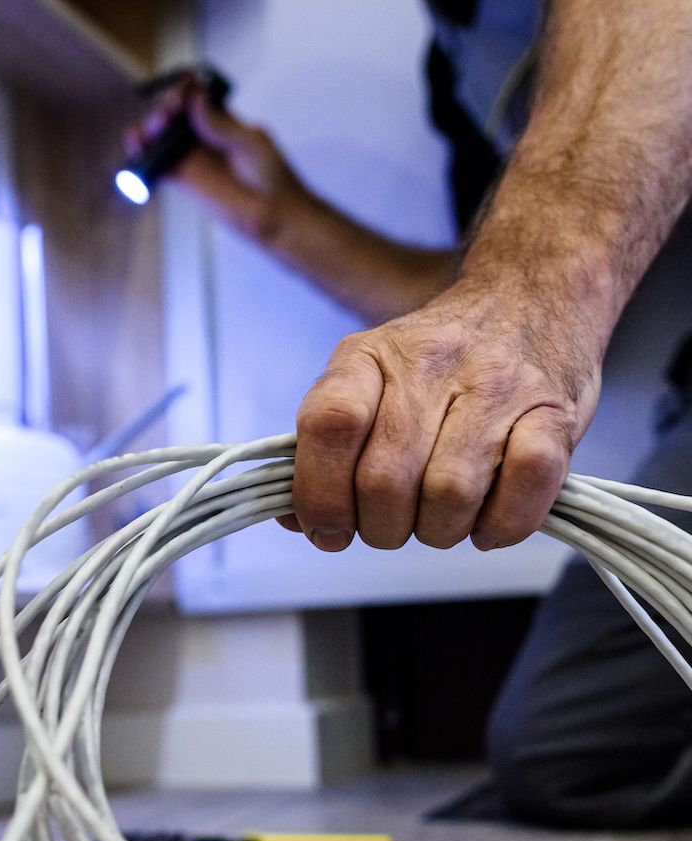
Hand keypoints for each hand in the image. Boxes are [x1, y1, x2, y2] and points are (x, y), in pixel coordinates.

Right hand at [124, 83, 311, 243]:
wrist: (273, 213)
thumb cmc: (270, 176)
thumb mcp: (248, 141)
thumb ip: (219, 124)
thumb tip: (196, 99)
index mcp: (221, 120)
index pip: (195, 98)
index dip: (184, 90)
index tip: (183, 89)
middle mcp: (203, 138)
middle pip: (173, 115)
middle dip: (166, 108)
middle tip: (169, 113)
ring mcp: (192, 159)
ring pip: (161, 138)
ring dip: (150, 129)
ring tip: (150, 130)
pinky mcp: (184, 181)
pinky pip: (158, 166)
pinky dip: (143, 157)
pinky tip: (136, 146)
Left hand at [283, 282, 601, 551]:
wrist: (529, 298)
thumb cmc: (434, 365)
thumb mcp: (364, 383)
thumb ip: (323, 449)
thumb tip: (295, 519)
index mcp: (368, 358)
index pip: (329, 425)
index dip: (320, 494)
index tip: (328, 528)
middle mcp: (430, 364)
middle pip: (386, 480)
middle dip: (381, 527)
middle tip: (392, 524)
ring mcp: (497, 386)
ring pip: (450, 493)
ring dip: (439, 531)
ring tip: (439, 519)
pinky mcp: (555, 412)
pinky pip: (526, 484)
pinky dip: (502, 523)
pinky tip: (487, 521)